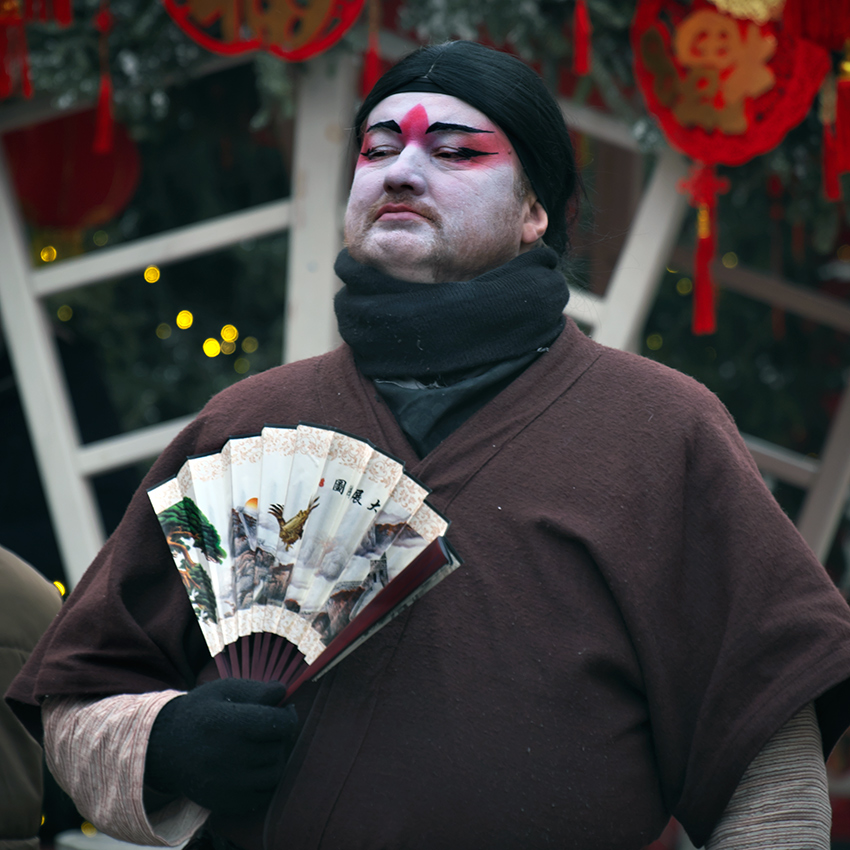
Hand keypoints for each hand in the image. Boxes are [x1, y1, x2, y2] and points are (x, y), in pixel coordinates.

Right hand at [144, 678, 296, 814]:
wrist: (166, 747)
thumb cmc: (202, 712)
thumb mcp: (224, 690)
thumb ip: (257, 690)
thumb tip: (284, 691)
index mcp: (229, 724)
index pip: (279, 723)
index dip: (288, 715)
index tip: (283, 709)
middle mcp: (228, 756)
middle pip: (278, 748)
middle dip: (278, 735)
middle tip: (265, 727)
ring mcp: (227, 783)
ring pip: (275, 772)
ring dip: (274, 758)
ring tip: (259, 746)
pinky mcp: (226, 802)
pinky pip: (263, 794)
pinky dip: (264, 780)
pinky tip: (252, 765)